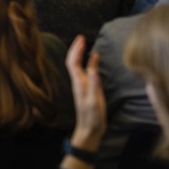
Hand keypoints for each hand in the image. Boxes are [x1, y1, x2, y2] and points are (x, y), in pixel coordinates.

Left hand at [66, 35, 106, 150]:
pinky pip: (84, 72)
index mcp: (79, 83)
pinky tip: (93, 61)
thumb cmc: (92, 118)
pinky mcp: (86, 90)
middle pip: (73, 62)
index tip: (81, 38)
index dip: (76, 49)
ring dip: (80, 54)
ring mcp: (82, 86)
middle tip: (82, 38)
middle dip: (76, 49)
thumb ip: (94, 84)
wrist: (89, 131)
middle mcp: (78, 83)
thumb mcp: (95, 101)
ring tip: (85, 45)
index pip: (73, 62)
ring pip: (77, 66)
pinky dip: (87, 63)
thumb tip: (93, 66)